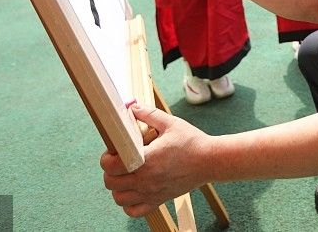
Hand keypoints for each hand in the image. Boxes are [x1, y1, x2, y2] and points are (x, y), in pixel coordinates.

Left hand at [101, 103, 211, 217]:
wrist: (210, 161)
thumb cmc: (192, 141)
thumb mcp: (171, 123)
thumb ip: (149, 115)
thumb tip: (132, 107)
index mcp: (146, 160)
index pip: (111, 166)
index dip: (107, 158)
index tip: (115, 150)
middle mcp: (146, 180)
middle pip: (111, 183)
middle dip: (111, 171)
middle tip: (120, 161)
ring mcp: (152, 193)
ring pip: (119, 199)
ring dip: (118, 187)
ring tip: (127, 175)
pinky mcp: (159, 200)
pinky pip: (134, 211)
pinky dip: (129, 203)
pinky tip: (135, 190)